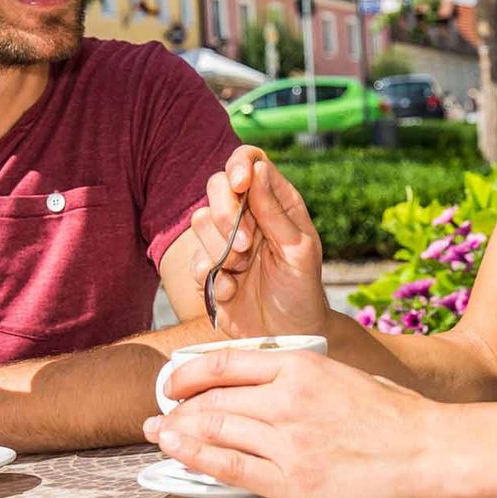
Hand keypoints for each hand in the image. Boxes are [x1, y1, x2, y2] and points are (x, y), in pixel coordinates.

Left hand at [143, 349, 452, 497]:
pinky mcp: (293, 483)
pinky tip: (177, 456)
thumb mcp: (340, 376)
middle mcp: (288, 400)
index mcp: (301, 367)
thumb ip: (298, 377)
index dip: (188, 372)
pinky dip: (196, 460)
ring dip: (178, 434)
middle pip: (212, 399)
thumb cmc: (393, 415)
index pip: (224, 363)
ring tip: (159, 436)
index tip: (172, 382)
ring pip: (214, 431)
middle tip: (157, 416)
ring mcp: (288, 442)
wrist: (431, 452)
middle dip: (177, 408)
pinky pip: (230, 468)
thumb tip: (258, 382)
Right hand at [187, 147, 327, 337]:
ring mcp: (224, 241)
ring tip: (244, 270)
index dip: (239, 164)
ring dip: (221, 250)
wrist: (288, 336)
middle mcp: (247, 215)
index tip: (241, 183)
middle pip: (216, 186)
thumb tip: (258, 168)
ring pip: (200, 221)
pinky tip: (233, 291)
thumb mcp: (299, 251)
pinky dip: (214, 278)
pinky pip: (194, 260)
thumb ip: (276, 211)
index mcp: (275, 202)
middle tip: (246, 246)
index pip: (249, 162)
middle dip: (226, 214)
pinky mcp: (208, 269)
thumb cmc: (302, 291)